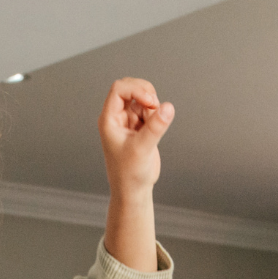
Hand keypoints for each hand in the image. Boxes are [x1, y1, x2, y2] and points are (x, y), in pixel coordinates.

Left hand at [97, 77, 172, 194]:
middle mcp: (117, 117)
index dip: (136, 90)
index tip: (151, 103)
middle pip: (130, 88)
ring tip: (154, 124)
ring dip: (152, 105)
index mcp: (109, 120)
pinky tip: (156, 129)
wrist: (134, 190)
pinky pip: (149, 109)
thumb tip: (168, 107)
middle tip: (154, 108)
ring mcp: (128, 121)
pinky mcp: (139, 126)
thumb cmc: (130, 173)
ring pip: (141, 97)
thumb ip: (156, 127)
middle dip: (146, 93)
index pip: (119, 90)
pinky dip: (156, 113)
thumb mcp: (143, 148)